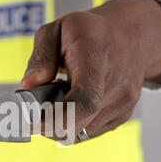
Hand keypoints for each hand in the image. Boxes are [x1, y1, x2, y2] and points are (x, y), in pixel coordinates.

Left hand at [20, 0, 160, 139]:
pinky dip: (74, 124)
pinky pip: (89, 132)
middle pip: (77, 124)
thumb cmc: (89, 32)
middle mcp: (116, 85)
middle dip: (48, 124)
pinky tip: (73, 103)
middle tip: (35, 109)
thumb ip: (41, 57)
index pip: (84, 101)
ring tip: (59, 98)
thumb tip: (29, 86)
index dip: (55, 119)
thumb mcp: (57, 28)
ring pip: (80, 133)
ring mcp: (123, 104)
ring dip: (60, 124)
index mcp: (96, 59)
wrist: (131, 36)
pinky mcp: (122, 115)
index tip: (31, 124)